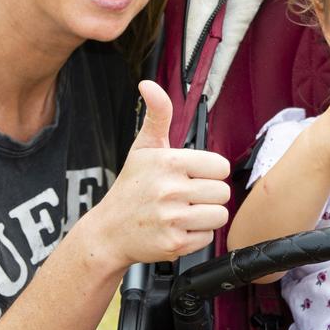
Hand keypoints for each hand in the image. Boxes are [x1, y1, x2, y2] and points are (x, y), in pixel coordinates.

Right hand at [89, 80, 230, 265]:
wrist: (107, 232)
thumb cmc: (131, 187)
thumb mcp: (143, 148)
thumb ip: (158, 115)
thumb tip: (149, 85)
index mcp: (169, 162)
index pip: (220, 166)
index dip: (209, 172)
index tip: (191, 175)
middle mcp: (170, 189)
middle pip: (223, 192)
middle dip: (208, 195)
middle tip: (185, 196)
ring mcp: (171, 218)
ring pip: (219, 215)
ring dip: (205, 216)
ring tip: (183, 212)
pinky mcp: (174, 244)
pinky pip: (208, 238)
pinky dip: (196, 236)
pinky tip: (177, 229)